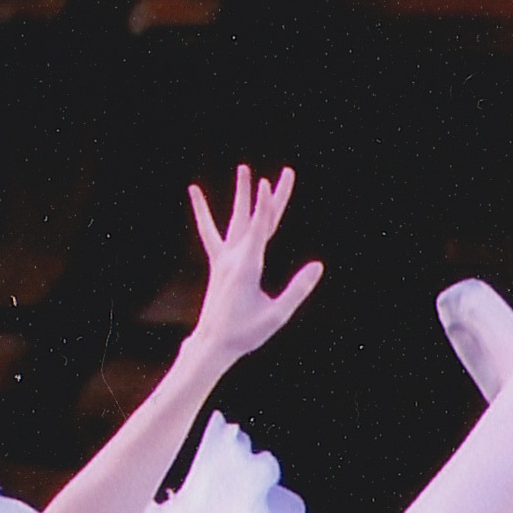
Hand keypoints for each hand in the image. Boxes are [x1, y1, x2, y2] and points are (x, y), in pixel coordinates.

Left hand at [184, 165, 323, 365]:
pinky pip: (209, 233)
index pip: (260, 229)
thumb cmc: (245, 333)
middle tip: (287, 172)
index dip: (266, 205)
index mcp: (248, 267)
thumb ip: (297, 289)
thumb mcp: (276, 315)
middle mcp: (234, 257)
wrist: (212, 344)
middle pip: (256, 219)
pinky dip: (202, 212)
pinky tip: (194, 191)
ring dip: (242, 195)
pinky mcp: (218, 264)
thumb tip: (318, 266)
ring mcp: (223, 259)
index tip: (270, 182)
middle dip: (272, 196)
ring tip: (244, 169)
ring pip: (235, 220)